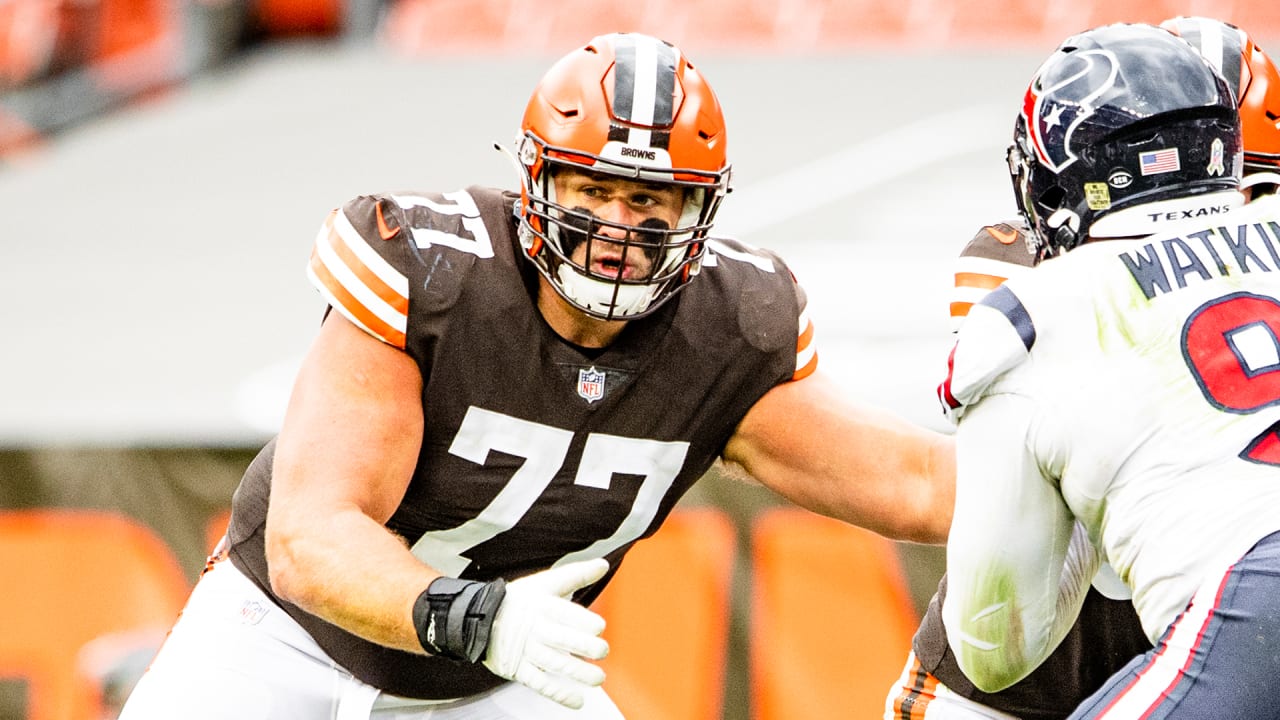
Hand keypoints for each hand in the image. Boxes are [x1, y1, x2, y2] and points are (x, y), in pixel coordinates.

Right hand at [482, 558, 609, 708]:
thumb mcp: (546, 582)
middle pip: (564, 639)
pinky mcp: (518, 669)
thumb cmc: (518, 600)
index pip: (568, 614)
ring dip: (579, 673)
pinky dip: (560, 694)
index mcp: (543, 605)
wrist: (480, 618)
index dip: (587, 622)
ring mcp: (526, 650)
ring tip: (597, 678)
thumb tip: (603, 564)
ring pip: (556, 663)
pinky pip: (541, 684)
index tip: (599, 627)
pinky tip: (577, 700)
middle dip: (587, 647)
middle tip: (602, 651)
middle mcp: (535, 628)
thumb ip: (577, 575)